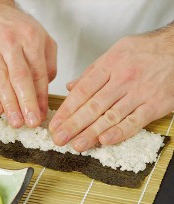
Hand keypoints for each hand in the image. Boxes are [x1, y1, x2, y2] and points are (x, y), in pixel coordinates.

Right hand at [0, 3, 56, 127]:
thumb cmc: (22, 29)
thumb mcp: (45, 41)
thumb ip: (48, 66)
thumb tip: (43, 93)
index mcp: (31, 40)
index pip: (38, 73)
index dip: (40, 96)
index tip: (42, 114)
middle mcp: (12, 45)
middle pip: (19, 77)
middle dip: (25, 102)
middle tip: (30, 122)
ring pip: (1, 80)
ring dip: (8, 103)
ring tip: (15, 121)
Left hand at [49, 33, 173, 150]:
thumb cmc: (145, 51)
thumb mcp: (116, 52)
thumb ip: (93, 72)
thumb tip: (71, 87)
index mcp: (110, 65)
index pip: (83, 91)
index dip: (67, 110)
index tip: (56, 124)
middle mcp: (122, 79)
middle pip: (93, 106)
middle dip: (73, 125)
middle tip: (60, 139)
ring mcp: (138, 93)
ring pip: (110, 116)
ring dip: (91, 133)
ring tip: (77, 145)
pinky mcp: (153, 105)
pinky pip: (134, 121)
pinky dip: (119, 132)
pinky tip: (104, 141)